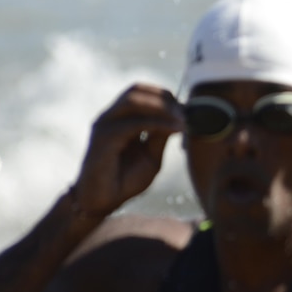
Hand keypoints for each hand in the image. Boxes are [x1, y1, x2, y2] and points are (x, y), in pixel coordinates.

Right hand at [71, 84, 183, 216]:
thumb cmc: (125, 180)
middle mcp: (110, 116)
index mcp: (120, 118)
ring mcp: (105, 124)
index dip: (166, 96)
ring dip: (162, 107)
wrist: (103, 202)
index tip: (188, 110)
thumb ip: (161, 135)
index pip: (142, 92)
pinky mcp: (104, 138)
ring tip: (183, 120)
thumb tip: (180, 116)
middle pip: (136, 89)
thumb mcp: (152, 155)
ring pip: (133, 99)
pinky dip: (158, 123)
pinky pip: (134, 123)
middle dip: (165, 97)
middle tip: (186, 113)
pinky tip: (175, 130)